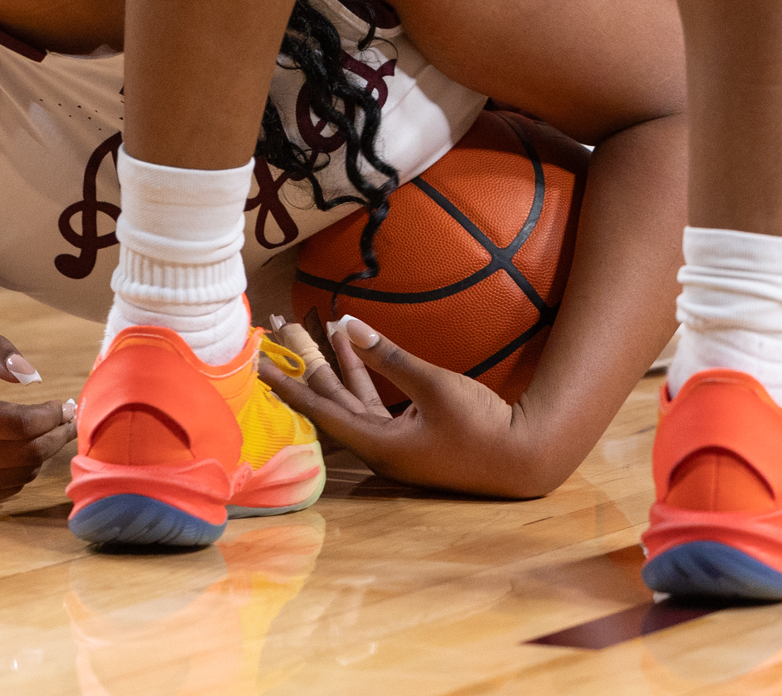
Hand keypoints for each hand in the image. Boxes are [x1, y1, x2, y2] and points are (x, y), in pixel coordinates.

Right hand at [0, 328, 75, 508]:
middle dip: (58, 434)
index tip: (65, 405)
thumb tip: (29, 376)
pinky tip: (23, 449)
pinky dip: (26, 468)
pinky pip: (12, 489)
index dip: (51, 415)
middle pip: (27, 453)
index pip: (18, 424)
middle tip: (69, 419)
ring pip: (24, 473)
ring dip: (46, 451)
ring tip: (49, 431)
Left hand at [261, 316, 550, 498]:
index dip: (286, 384)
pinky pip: (372, 401)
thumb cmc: (480, 427)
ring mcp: (392, 441)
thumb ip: (387, 356)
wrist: (524, 457)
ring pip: (349, 399)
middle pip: (328, 401)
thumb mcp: (433, 385)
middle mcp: (376, 446)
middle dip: (303, 363)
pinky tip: (351, 347)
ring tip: (309, 328)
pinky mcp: (409, 433)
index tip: (257, 364)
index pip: (318, 409)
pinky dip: (361, 374)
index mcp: (376, 444)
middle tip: (276, 331)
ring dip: (332, 365)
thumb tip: (345, 324)